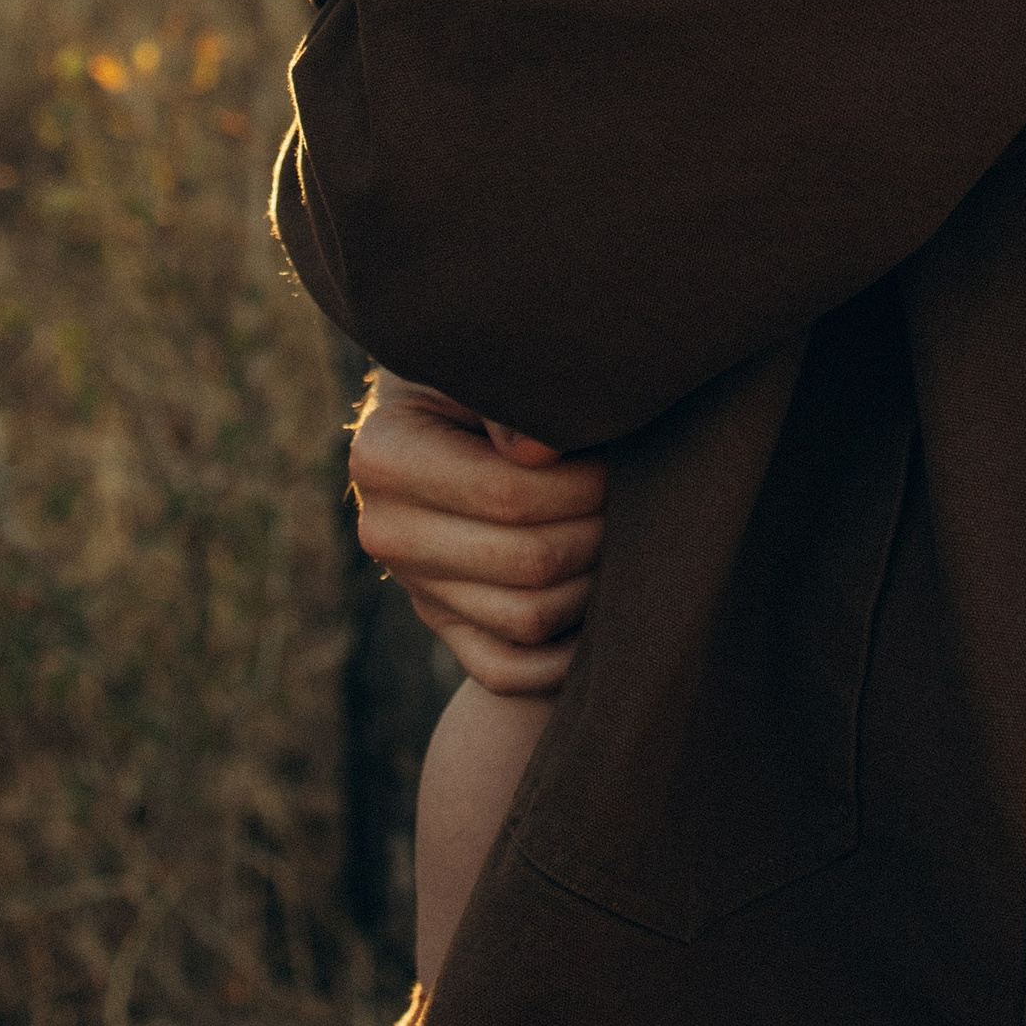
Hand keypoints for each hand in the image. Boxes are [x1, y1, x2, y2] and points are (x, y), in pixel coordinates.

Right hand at [349, 372, 607, 696]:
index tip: (622, 452)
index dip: (585, 482)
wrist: (451, 397)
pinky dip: (566, 654)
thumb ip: (509, 393)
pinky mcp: (442, 624)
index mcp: (385, 456)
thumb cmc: (484, 364)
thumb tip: (535, 452)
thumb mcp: (485, 355)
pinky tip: (604, 604)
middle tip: (639, 493)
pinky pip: (508, 670)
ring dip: (597, 582)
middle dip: (601, 528)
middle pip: (529, 562)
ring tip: (627, 531)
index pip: (509, 496)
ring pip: (529, 619)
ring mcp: (414, 587)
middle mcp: (386, 530)